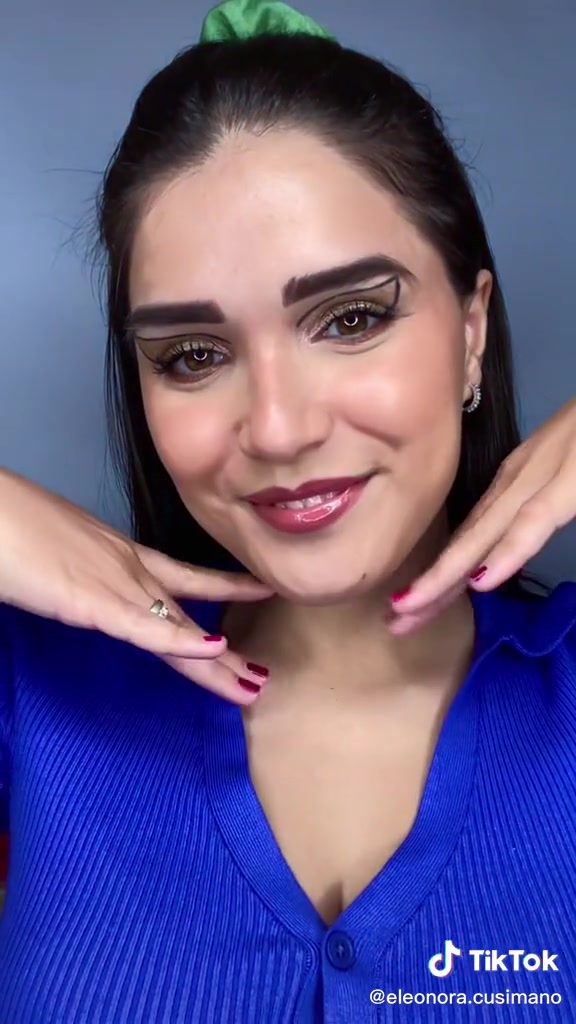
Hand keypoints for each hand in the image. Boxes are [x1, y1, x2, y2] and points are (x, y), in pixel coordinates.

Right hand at [0, 468, 273, 703]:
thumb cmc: (12, 528)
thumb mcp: (60, 554)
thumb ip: (81, 574)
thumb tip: (83, 587)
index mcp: (120, 555)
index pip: (184, 577)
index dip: (224, 588)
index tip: (259, 590)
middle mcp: (129, 569)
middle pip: (188, 614)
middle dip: (225, 652)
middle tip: (260, 675)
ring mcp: (116, 584)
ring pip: (177, 630)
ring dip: (216, 664)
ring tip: (252, 685)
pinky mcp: (95, 601)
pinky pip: (146, 628)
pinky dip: (182, 642)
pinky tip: (216, 652)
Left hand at [388, 396, 575, 633]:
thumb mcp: (564, 476)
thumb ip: (539, 505)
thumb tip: (503, 547)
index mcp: (521, 480)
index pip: (472, 534)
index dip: (441, 572)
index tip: (409, 606)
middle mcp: (521, 479)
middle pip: (468, 539)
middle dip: (431, 583)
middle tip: (395, 623)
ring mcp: (545, 474)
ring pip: (488, 532)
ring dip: (448, 573)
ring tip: (411, 608)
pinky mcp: (574, 477)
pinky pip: (537, 519)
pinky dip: (509, 550)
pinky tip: (482, 579)